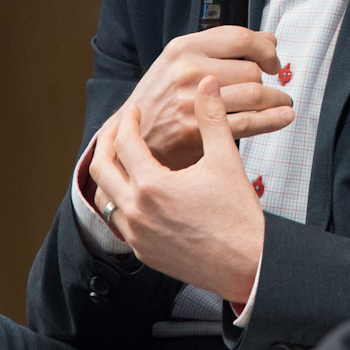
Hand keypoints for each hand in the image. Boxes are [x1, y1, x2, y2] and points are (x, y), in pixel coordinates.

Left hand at [89, 86, 265, 302]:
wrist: (247, 264)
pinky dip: (119, 201)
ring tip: (122, 157)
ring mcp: (137, 236)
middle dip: (107, 143)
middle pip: (102, 169)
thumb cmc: (238, 215)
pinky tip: (136, 191)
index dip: (128, 121)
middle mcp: (137, 212)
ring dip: (109, 174)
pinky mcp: (143, 253)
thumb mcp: (225, 161)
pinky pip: (118, 222)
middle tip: (119, 128)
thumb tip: (208, 84)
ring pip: (105, 198)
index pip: (125, 143)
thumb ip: (212, 118)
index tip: (135, 109)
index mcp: (153, 186)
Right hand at [114, 26, 292, 168]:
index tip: (272, 58)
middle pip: (251, 69)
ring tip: (282, 103)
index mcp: (183, 47)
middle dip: (267, 80)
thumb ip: (220, 49)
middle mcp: (189, 70)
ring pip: (254, 94)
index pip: (240, 37)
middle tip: (271, 88)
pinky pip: (249, 121)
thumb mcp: (178, 62)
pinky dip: (274, 119)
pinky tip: (284, 116)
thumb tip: (269, 40)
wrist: (130, 136)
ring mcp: (193, 100)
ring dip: (276, 99)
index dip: (265, 47)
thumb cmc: (159, 98)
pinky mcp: (199, 129)